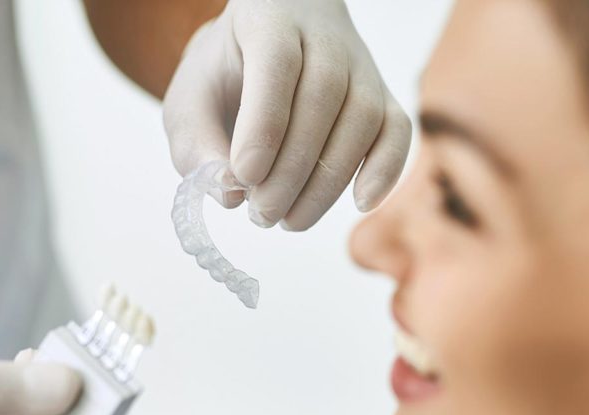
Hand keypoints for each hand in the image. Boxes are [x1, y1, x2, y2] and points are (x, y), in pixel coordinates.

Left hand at [163, 0, 411, 229]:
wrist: (272, 48)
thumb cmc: (227, 77)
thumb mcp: (191, 101)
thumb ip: (197, 142)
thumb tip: (229, 192)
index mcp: (269, 18)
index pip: (277, 62)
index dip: (263, 126)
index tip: (244, 177)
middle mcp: (325, 37)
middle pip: (321, 99)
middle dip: (289, 171)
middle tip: (261, 215)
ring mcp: (362, 67)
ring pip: (361, 121)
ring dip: (326, 185)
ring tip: (288, 220)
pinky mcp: (384, 100)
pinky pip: (398, 133)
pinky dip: (384, 171)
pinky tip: (359, 204)